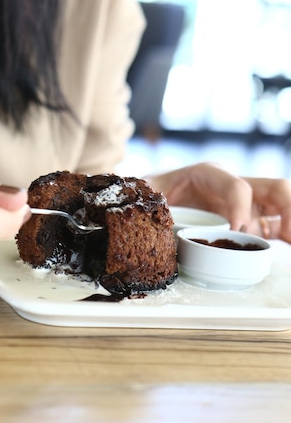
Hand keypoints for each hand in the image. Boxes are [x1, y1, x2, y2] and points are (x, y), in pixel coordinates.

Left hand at [145, 162, 290, 242]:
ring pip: (281, 205)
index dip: (241, 207)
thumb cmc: (150, 192)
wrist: (150, 198)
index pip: (237, 185)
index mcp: (209, 175)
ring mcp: (245, 205)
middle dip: (288, 209)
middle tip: (289, 237)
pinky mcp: (249, 222)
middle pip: (275, 189)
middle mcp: (234, 186)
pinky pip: (274, 226)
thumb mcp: (145, 191)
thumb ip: (146, 194)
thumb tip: (148, 202)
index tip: (237, 230)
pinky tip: (289, 247)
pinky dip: (285, 234)